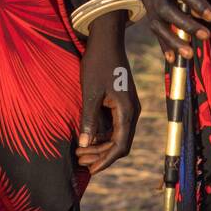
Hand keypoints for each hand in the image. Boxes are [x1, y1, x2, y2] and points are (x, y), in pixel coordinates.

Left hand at [75, 24, 139, 174]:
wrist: (106, 40)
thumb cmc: (97, 64)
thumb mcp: (90, 92)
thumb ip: (89, 119)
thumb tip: (85, 145)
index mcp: (127, 111)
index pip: (120, 146)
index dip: (105, 160)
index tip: (91, 170)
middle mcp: (131, 111)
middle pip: (119, 144)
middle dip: (100, 155)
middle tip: (79, 160)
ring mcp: (128, 107)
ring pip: (117, 135)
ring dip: (100, 145)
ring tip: (79, 151)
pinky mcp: (122, 102)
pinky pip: (114, 125)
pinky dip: (101, 134)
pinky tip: (87, 136)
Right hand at [142, 0, 210, 61]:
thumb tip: (205, 17)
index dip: (194, 3)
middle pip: (164, 9)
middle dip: (185, 24)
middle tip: (205, 35)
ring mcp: (147, 1)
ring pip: (157, 24)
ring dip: (174, 40)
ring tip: (189, 54)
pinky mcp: (148, 14)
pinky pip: (156, 31)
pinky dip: (165, 45)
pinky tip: (173, 59)